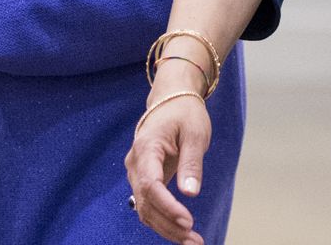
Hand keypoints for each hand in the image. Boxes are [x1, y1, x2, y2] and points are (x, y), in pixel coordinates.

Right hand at [124, 73, 211, 244]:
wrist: (172, 99)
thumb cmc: (185, 113)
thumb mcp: (195, 134)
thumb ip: (191, 163)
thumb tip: (190, 192)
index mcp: (146, 148)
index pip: (151, 185)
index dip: (168, 206)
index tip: (188, 221)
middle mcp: (136, 163)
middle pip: (146, 202)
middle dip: (169, 225)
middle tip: (194, 240)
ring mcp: (137, 171)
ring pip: (145, 208)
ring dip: (166, 227)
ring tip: (192, 241)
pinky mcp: (144, 178)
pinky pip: (149, 204)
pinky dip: (163, 220)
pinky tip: (181, 231)